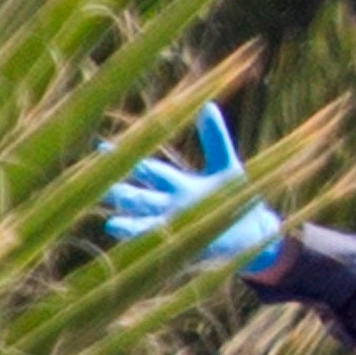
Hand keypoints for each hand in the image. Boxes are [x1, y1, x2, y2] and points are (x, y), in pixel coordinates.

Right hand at [100, 106, 283, 274]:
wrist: (257, 230)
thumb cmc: (238, 197)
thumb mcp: (227, 165)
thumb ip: (215, 139)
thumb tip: (207, 105)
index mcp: (178, 185)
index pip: (147, 169)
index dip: (127, 158)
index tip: (102, 147)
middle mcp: (171, 206)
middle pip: (140, 198)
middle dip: (121, 193)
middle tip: (99, 187)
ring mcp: (179, 226)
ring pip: (148, 225)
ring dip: (131, 226)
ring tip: (112, 226)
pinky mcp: (191, 244)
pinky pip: (169, 246)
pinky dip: (156, 247)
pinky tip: (143, 249)